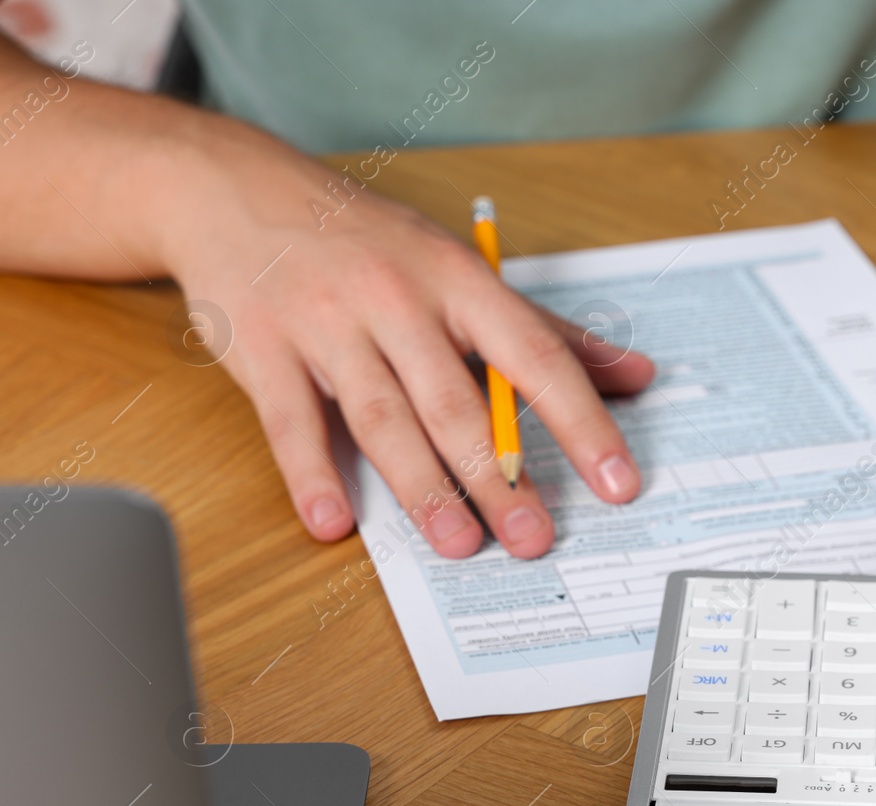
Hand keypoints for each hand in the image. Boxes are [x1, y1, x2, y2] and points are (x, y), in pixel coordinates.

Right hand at [166, 140, 651, 558]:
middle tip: (534, 539)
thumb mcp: (462, 270)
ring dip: (423, 488)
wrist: (236, 189)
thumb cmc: (369, 241)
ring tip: (460, 544)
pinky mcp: (260, 347)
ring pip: (382, 418)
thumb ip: (547, 332)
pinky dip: (310, 475)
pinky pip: (289, 421)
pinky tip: (333, 523)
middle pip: (456, 403)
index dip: (582, 422)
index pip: (535, 358)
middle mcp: (397, 299)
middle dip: (500, 478)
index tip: (616, 480)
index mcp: (459, 280)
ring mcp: (325, 323)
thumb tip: (637, 374)